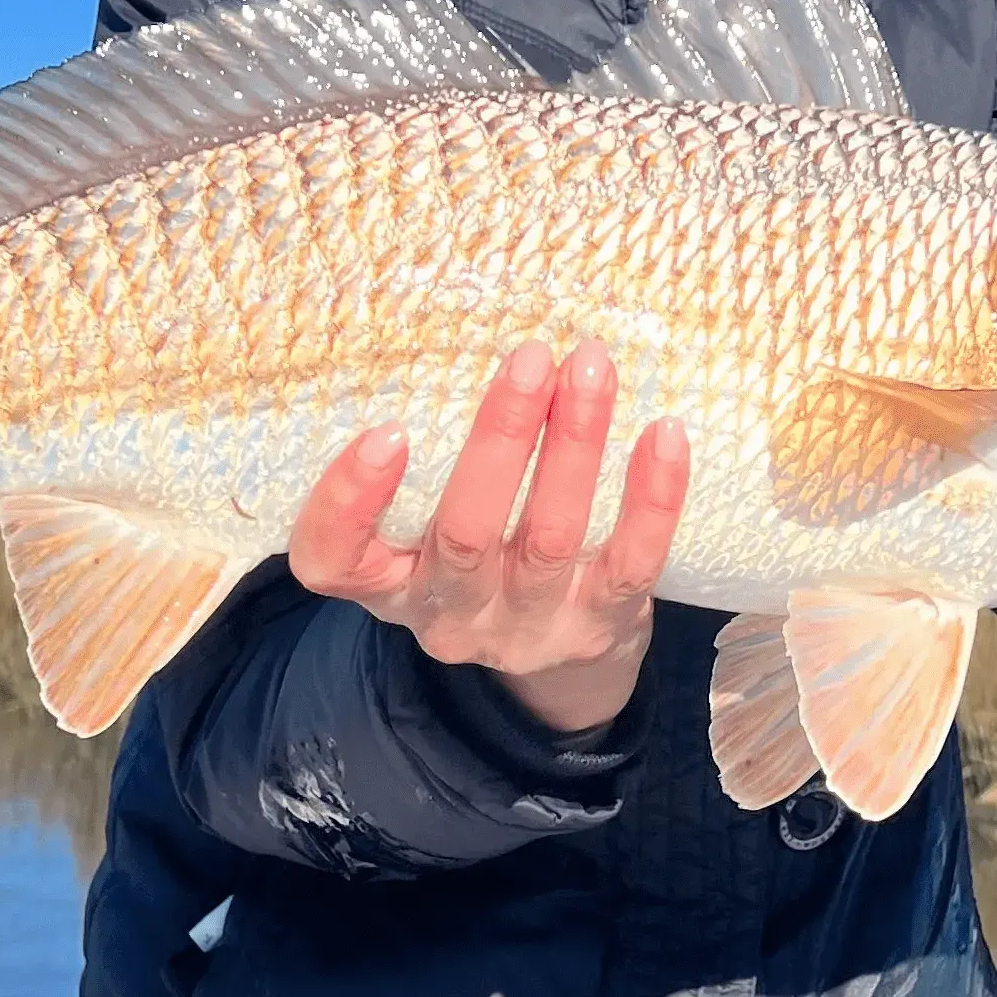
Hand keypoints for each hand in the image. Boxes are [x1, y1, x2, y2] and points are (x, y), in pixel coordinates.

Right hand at [288, 339, 690, 730]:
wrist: (560, 667)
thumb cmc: (480, 558)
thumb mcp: (425, 529)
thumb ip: (425, 464)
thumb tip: (458, 329)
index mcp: (389, 584)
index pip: (334, 561)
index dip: (348, 503)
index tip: (386, 429)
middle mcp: (450, 616)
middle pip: (463, 533)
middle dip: (501, 437)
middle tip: (531, 357)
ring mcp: (528, 628)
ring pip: (551, 537)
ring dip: (575, 443)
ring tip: (591, 367)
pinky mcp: (601, 627)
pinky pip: (632, 563)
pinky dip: (652, 497)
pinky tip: (662, 433)